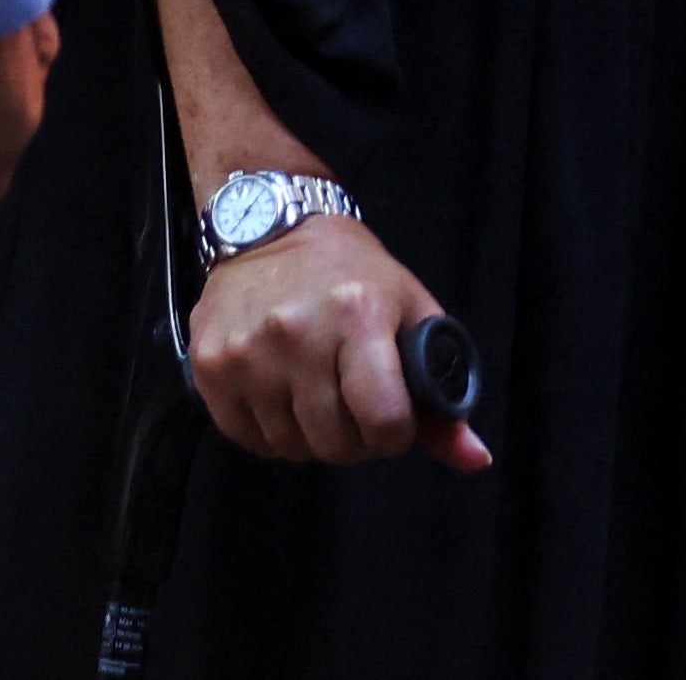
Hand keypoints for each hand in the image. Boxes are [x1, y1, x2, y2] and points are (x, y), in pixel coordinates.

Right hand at [188, 210, 495, 470]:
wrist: (273, 227)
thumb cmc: (353, 273)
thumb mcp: (411, 312)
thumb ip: (442, 392)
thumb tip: (475, 459)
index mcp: (357, 315)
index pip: (383, 419)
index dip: (396, 434)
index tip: (393, 420)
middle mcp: (297, 334)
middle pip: (335, 442)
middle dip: (356, 439)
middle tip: (356, 410)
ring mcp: (247, 353)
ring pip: (291, 447)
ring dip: (312, 438)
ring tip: (320, 398)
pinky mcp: (210, 366)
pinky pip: (248, 439)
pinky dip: (272, 433)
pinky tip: (285, 398)